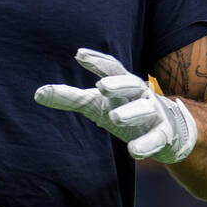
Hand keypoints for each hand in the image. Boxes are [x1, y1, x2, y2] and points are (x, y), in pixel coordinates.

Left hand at [34, 47, 196, 162]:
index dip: (97, 61)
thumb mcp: (95, 104)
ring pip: (144, 109)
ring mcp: (154, 113)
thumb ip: (69, 97)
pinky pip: (157, 138)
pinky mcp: (164, 135)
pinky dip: (146, 145)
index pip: (112, 67)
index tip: (79, 55)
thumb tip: (37, 93)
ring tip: (114, 118)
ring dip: (130, 113)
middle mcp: (140, 94)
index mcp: (123, 84)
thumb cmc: (124, 110)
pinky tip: (133, 152)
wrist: (168, 130)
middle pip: (131, 84)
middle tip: (101, 87)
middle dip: (118, 84)